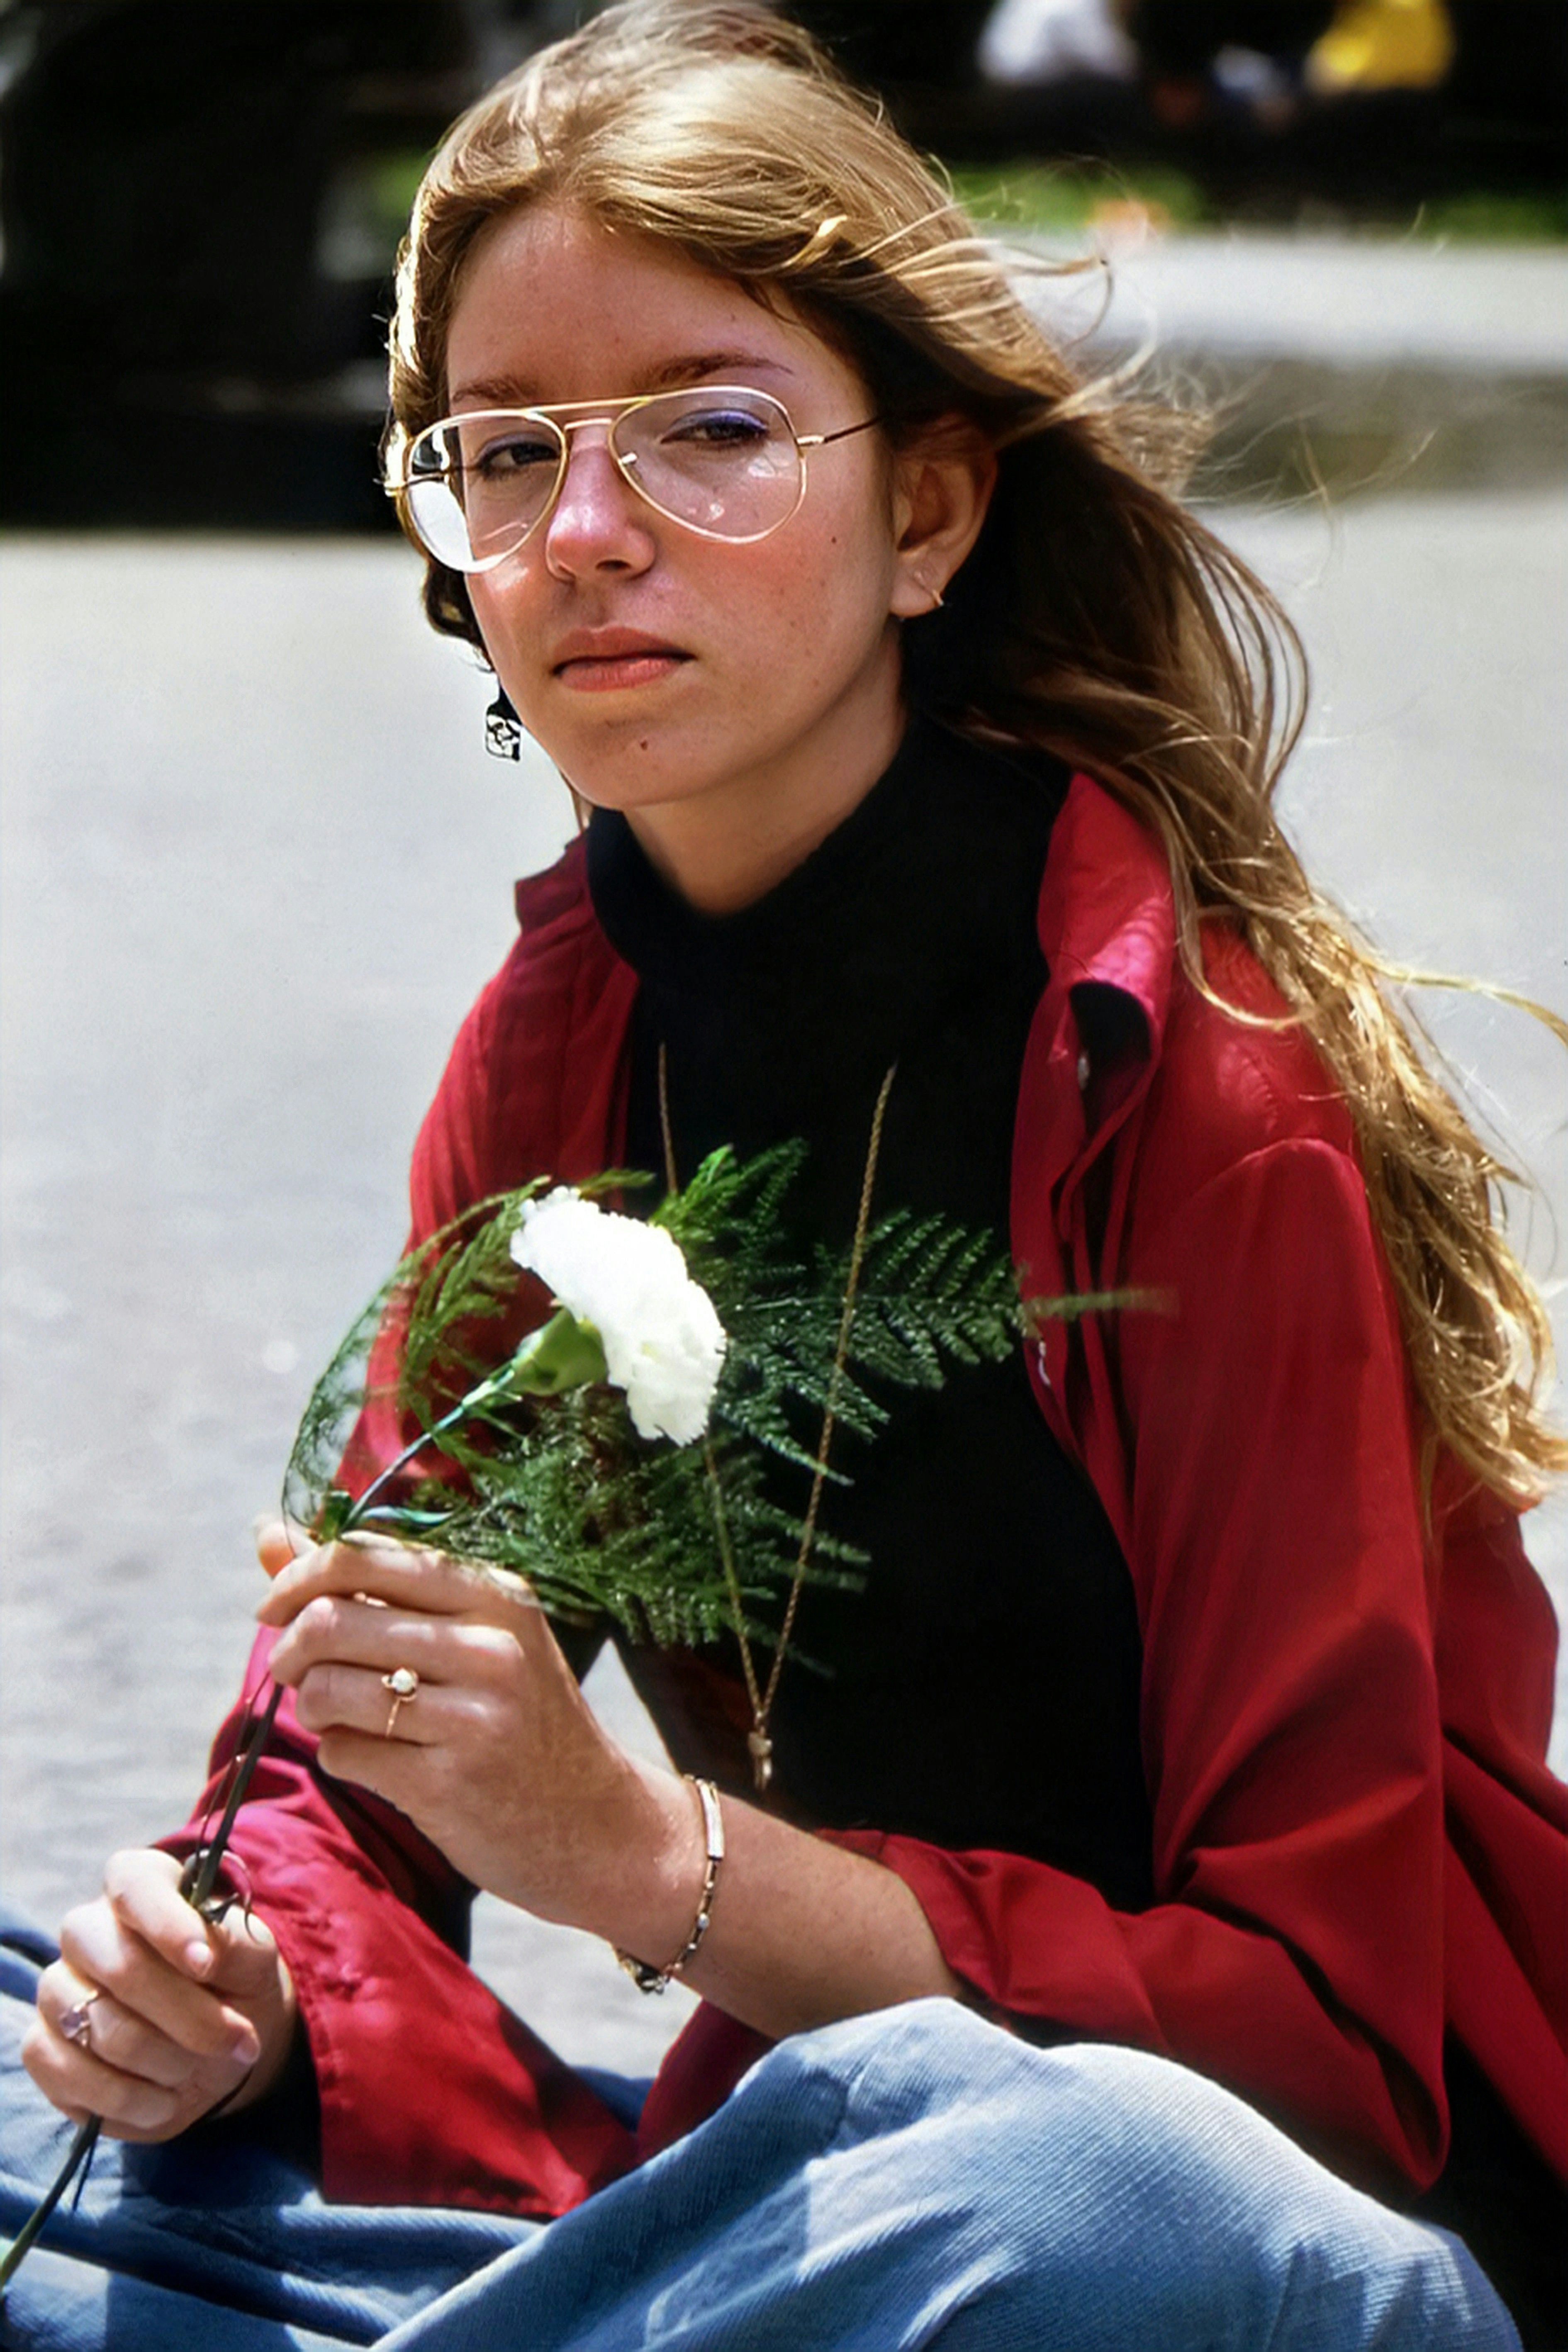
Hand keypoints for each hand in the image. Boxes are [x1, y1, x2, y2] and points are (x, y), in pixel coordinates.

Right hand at [23, 1849, 295, 2141]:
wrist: (218, 2048)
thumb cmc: (234, 1987)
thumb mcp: (254, 1960)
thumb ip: (237, 1946)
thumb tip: (207, 1953)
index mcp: (139, 1887)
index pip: (134, 1884)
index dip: (169, 1925)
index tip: (207, 1965)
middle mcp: (87, 1931)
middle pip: (121, 1966)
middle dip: (188, 2015)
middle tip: (235, 2042)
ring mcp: (57, 1990)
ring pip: (101, 2028)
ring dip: (167, 2061)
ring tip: (195, 2067)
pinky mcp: (42, 2048)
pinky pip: (71, 2074)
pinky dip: (128, 2099)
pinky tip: (163, 2100)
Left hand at [255, 1532, 689, 1934]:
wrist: (598, 1825)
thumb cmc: (520, 1720)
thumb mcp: (470, 1636)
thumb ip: (367, 1585)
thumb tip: (266, 1531)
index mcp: (495, 1595)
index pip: (362, 1555)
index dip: (296, 1576)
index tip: (275, 1607)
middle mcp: (489, 1646)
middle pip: (330, 1620)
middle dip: (288, 1648)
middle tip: (295, 1671)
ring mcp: (472, 1717)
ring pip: (326, 1689)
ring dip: (312, 1707)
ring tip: (343, 1717)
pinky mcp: (448, 1784)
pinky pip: (343, 1755)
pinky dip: (340, 1756)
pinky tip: (378, 1761)